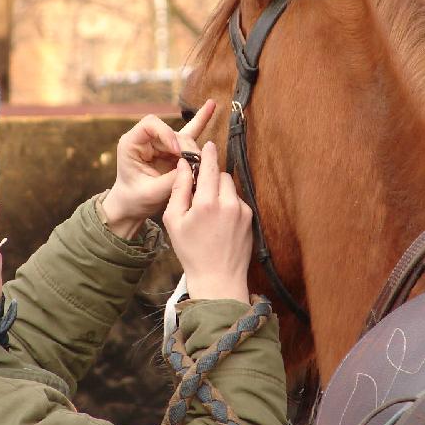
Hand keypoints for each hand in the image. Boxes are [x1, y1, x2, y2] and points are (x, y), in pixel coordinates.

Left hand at [102, 100, 215, 238]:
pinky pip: (189, 133)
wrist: (133, 207)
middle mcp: (146, 139)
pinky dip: (201, 121)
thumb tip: (195, 169)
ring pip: (184, 138)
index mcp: (132, 143)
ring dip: (194, 151)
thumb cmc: (135, 199)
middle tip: (197, 165)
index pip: (151, 125)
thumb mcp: (152, 193)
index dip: (167, 135)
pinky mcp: (172, 149)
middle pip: (172, 132)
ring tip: (204, 162)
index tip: (178, 153)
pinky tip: (212, 106)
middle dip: (186, 148)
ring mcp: (160, 142)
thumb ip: (173, 180)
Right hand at [162, 141, 251, 302]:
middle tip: (199, 192)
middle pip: (221, 175)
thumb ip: (178, 189)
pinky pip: (238, 201)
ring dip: (220, 191)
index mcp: (206, 203)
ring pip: (230, 187)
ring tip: (209, 211)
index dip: (207, 153)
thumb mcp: (174, 221)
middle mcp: (228, 203)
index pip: (209, 166)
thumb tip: (184, 165)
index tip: (207, 145)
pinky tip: (220, 223)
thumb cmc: (191, 252)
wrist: (218, 279)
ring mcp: (242, 211)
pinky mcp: (250, 219)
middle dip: (210, 178)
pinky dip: (229, 205)